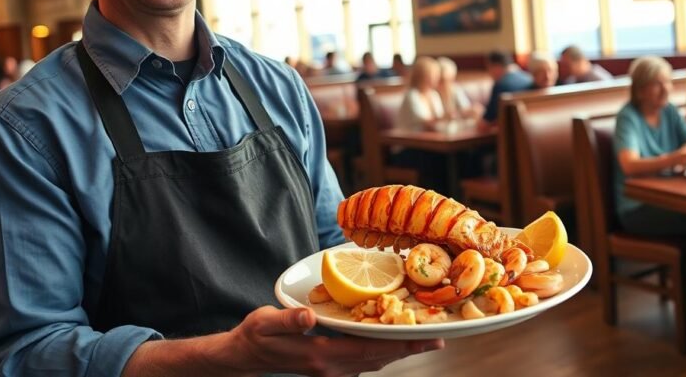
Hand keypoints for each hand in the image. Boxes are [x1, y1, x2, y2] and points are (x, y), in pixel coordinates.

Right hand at [219, 306, 442, 376]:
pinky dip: (383, 351)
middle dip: (410, 348)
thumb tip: (309, 315)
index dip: (400, 344)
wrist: (245, 355)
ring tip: (424, 339)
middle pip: (380, 357)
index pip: (370, 350)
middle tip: (439, 338)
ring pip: (375, 361)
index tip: (427, 338)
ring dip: (399, 351)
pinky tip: (392, 340)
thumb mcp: (266, 323)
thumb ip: (288, 320)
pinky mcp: (331, 366)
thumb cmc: (256, 335)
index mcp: (321, 355)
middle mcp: (332, 367)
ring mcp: (332, 370)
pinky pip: (364, 360)